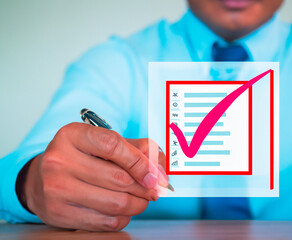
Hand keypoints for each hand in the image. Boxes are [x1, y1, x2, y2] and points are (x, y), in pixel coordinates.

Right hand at [18, 122, 167, 230]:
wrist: (40, 180)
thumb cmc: (78, 157)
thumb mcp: (101, 143)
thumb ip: (134, 148)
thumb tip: (159, 164)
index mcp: (72, 135)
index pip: (114, 145)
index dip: (141, 162)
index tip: (156, 174)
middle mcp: (60, 160)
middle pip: (119, 178)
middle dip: (146, 187)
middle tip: (156, 189)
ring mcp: (57, 188)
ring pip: (116, 203)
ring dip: (138, 204)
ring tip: (143, 199)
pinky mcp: (59, 212)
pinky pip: (106, 221)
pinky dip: (124, 217)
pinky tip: (124, 209)